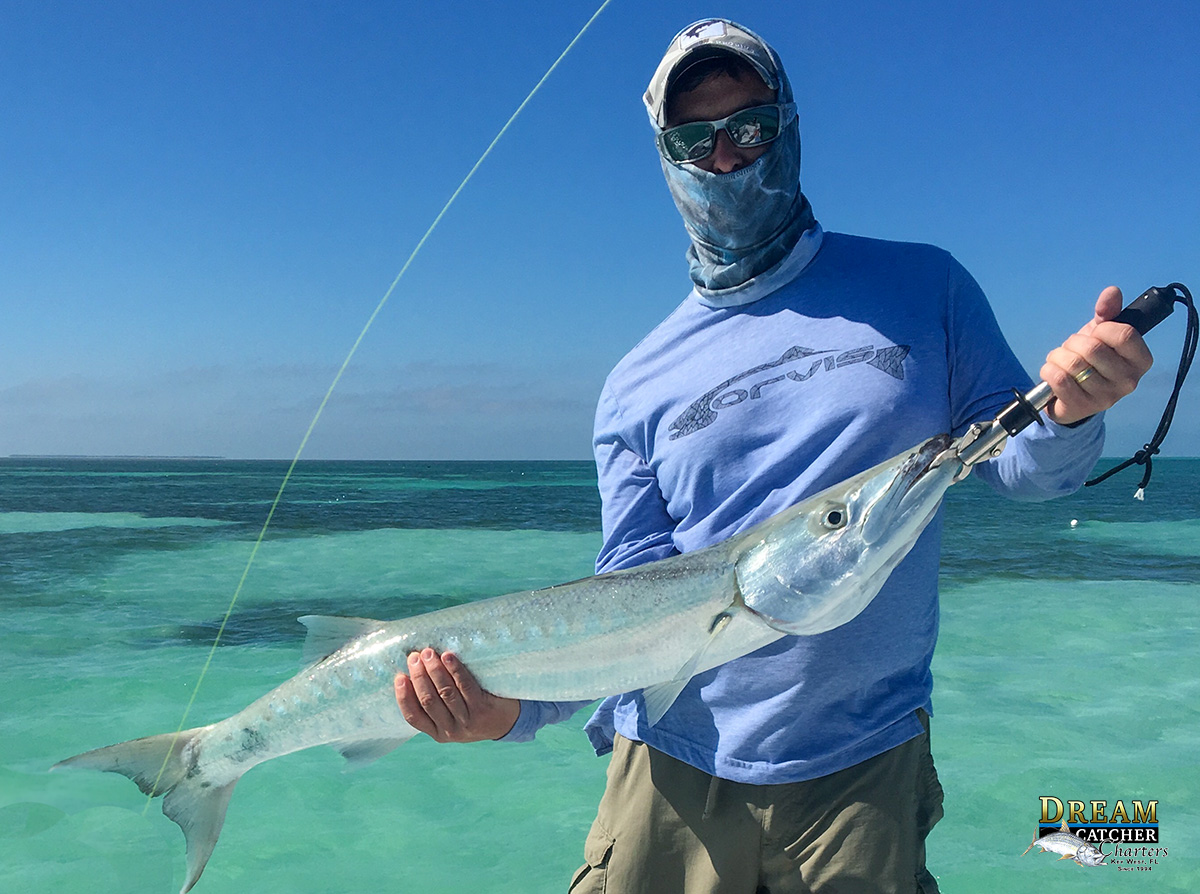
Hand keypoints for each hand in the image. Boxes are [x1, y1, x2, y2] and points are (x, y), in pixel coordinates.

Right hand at [394, 648, 519, 742]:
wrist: (508, 722)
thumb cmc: (473, 713)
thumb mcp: (451, 717)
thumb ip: (435, 703)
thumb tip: (412, 671)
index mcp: (437, 732)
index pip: (413, 717)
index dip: (403, 696)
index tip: (399, 676)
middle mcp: (450, 730)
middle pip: (428, 701)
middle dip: (419, 676)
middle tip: (414, 657)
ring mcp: (467, 721)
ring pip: (445, 693)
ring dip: (434, 670)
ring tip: (428, 653)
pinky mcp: (482, 709)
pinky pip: (465, 686)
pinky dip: (455, 669)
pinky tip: (448, 656)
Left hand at [1040, 286, 1152, 424]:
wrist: (1072, 395)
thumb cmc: (1091, 360)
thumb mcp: (1101, 334)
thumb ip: (1108, 312)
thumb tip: (1112, 292)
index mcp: (1141, 360)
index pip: (1124, 334)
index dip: (1102, 329)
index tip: (1095, 334)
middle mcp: (1129, 381)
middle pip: (1093, 349)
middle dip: (1073, 343)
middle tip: (1072, 349)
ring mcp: (1107, 397)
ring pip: (1073, 364)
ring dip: (1058, 357)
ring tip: (1060, 360)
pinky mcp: (1083, 407)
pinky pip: (1059, 379)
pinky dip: (1048, 370)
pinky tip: (1051, 372)